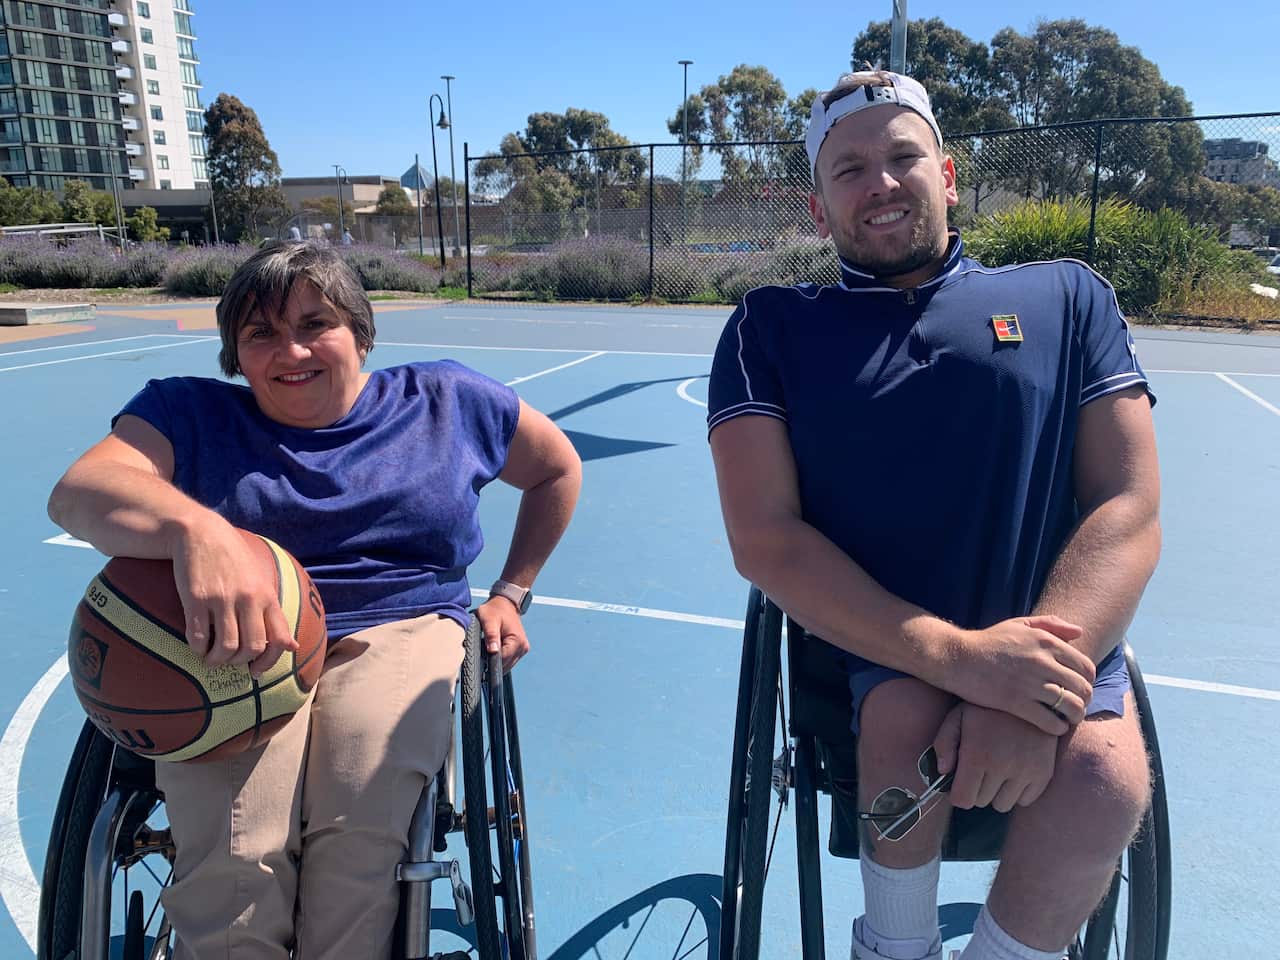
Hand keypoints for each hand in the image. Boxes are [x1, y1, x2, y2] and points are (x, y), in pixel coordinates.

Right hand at [170, 516, 297, 677]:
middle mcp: (248, 599)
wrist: (201, 532)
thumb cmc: (233, 559)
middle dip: (239, 663)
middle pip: (252, 648)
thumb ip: (274, 613)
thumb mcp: (261, 580)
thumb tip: (293, 646)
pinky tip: (197, 646)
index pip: (278, 639)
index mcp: (267, 596)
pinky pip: (198, 636)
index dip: (268, 662)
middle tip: (228, 661)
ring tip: (210, 657)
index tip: (255, 671)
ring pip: (226, 647)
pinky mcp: (196, 599)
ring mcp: (222, 599)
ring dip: (216, 660)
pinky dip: (198, 649)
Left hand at [475, 596, 530, 672]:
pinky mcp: (520, 649)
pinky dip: (500, 656)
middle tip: (483, 648)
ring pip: (506, 664)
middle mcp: (523, 647)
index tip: (480, 655)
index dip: (489, 661)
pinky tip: (494, 647)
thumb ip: (491, 635)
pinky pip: (508, 659)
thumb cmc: (495, 610)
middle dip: (492, 661)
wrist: (505, 603)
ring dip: (496, 659)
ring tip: (489, 645)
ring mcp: (523, 649)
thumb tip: (493, 651)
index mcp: (517, 641)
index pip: (502, 661)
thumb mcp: (489, 620)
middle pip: (505, 665)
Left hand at [933, 702, 1057, 811]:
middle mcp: (1002, 768)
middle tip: (978, 769)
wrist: (1029, 696)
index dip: (958, 793)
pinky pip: (1025, 800)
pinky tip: (1013, 771)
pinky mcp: (1043, 773)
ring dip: (996, 792)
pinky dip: (1017, 792)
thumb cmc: (987, 707)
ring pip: (1002, 805)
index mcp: (977, 755)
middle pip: (981, 802)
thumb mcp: (958, 716)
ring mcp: (1026, 772)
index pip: (963, 800)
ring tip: (996, 770)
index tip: (959, 782)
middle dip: (975, 789)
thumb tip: (943, 771)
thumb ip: (944, 743)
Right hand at [946, 615, 1095, 734]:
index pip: (1086, 667)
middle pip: (1082, 688)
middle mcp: (1042, 662)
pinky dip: (1058, 727)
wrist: (956, 657)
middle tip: (1075, 706)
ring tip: (1068, 718)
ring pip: (1071, 706)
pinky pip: (1050, 722)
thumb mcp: (1019, 624)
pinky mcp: (1016, 703)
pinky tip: (1053, 726)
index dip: (1088, 681)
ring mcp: (1029, 683)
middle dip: (1084, 700)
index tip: (1080, 688)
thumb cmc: (989, 641)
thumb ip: (1051, 624)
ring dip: (1075, 716)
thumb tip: (1079, 633)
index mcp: (1045, 641)